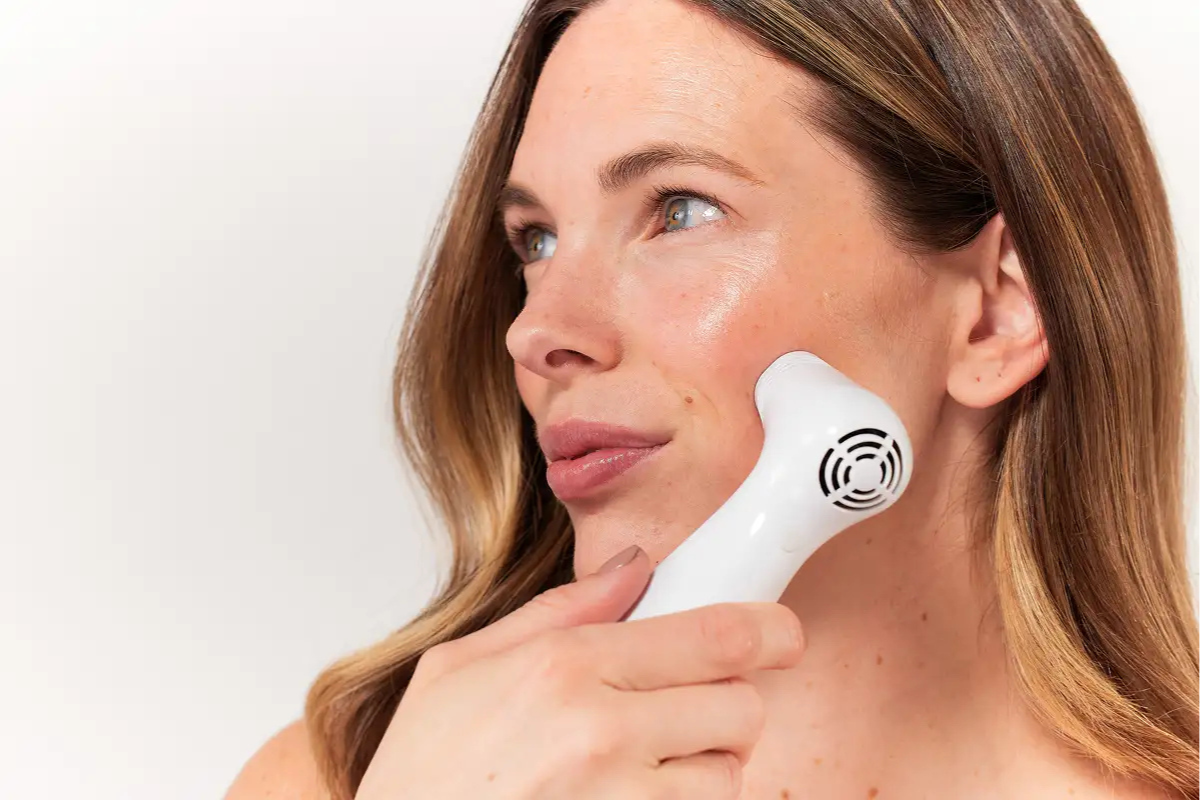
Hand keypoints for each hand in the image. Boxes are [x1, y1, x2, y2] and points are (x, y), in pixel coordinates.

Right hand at [355, 545, 805, 798]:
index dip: (769, 631)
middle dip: (727, 704)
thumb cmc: (418, 778)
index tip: (780, 634)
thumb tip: (632, 569)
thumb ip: (557, 612)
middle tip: (683, 710)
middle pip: (741, 707)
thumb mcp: (459, 667)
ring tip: (644, 771)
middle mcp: (602, 735)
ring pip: (730, 777)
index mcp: (564, 669)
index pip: (717, 636)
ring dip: (705, 770)